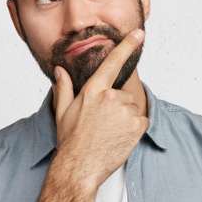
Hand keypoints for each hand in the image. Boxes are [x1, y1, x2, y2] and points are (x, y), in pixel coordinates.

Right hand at [50, 28, 147, 190]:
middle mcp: (111, 97)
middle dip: (115, 107)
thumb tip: (60, 70)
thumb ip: (64, 88)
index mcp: (93, 91)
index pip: (112, 63)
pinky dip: (133, 129)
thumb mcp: (63, 112)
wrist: (80, 168)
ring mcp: (125, 111)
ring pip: (131, 109)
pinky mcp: (137, 125)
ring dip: (124, 119)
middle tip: (101, 124)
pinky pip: (141, 121)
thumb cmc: (70, 141)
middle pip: (122, 95)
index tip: (139, 33)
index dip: (127, 46)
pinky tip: (119, 138)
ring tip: (108, 133)